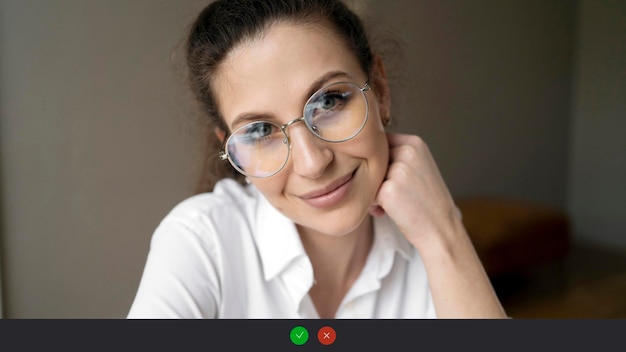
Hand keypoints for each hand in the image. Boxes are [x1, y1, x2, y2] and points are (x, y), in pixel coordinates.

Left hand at [371, 133, 460, 247]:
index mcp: (414, 143)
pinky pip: (366, 193)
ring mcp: (398, 170)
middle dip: (372, 177)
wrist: (441, 229)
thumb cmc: (426, 201)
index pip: (378, 144)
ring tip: (386, 205)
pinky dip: (371, 205)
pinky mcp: (389, 190)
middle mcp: (406, 152)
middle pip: (370, 160)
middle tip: (386, 194)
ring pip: (367, 176)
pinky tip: (385, 212)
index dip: (377, 163)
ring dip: (370, 191)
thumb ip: (395, 155)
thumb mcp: (417, 167)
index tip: (387, 178)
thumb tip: (360, 152)